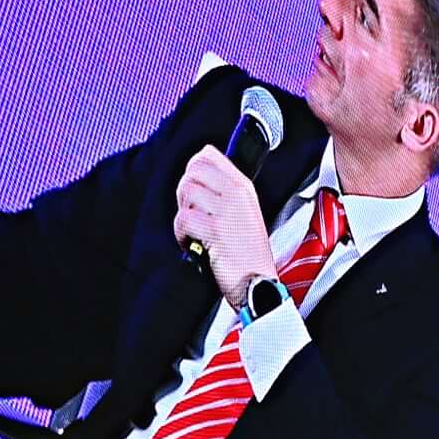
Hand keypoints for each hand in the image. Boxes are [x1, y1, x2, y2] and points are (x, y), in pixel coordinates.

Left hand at [170, 147, 277, 301]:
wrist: (256, 283)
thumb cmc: (248, 252)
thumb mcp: (245, 210)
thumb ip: (225, 186)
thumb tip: (201, 160)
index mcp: (244, 186)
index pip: (209, 155)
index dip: (193, 170)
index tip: (197, 191)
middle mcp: (237, 194)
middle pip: (193, 170)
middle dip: (185, 192)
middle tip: (195, 213)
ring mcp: (227, 210)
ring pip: (185, 192)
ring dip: (184, 214)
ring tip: (196, 230)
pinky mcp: (215, 229)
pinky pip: (182, 219)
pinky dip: (182, 235)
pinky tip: (194, 243)